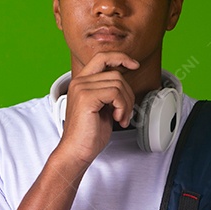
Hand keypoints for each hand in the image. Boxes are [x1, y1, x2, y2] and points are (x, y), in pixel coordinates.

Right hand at [54, 52, 138, 166]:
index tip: (134, 65)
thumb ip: (109, 92)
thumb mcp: (103, 107)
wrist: (76, 151)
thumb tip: (125, 83)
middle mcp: (80, 82)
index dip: (120, 58)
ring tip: (121, 118)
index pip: (102, 58)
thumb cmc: (89, 134)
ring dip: (126, 104)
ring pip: (118, 83)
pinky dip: (122, 107)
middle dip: (128, 94)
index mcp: (82, 82)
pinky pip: (115, 93)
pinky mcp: (86, 98)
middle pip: (115, 74)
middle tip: (125, 113)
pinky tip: (117, 119)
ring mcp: (82, 88)